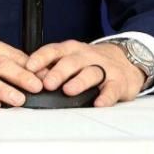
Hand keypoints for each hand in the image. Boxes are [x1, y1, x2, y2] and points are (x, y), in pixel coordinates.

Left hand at [25, 40, 146, 107]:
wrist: (126, 60)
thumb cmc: (92, 62)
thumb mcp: (72, 58)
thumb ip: (52, 67)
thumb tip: (28, 79)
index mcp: (72, 50)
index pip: (54, 50)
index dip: (41, 58)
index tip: (29, 67)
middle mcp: (87, 56)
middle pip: (71, 62)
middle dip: (58, 72)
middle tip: (47, 83)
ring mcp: (104, 68)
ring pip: (91, 72)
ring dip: (79, 81)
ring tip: (69, 91)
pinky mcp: (118, 82)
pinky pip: (112, 89)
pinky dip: (105, 97)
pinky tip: (98, 103)